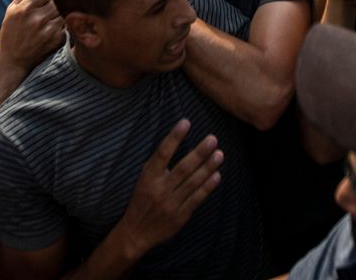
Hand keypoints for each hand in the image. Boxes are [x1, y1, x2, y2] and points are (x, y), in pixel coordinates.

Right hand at [0, 0, 65, 75]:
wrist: (14, 60)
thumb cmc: (12, 33)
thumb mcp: (11, 10)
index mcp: (25, 9)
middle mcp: (38, 18)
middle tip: (53, 1)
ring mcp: (50, 30)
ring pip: (64, 9)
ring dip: (61, 9)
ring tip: (52, 14)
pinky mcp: (58, 39)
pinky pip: (66, 23)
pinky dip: (63, 23)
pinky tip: (54, 26)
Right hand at [117, 119, 222, 256]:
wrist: (136, 232)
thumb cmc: (141, 200)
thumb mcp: (143, 180)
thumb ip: (158, 165)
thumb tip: (176, 142)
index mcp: (148, 177)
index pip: (162, 153)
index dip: (174, 137)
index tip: (186, 122)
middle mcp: (159, 189)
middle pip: (183, 168)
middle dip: (199, 152)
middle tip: (213, 138)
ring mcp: (170, 203)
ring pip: (193, 182)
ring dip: (208, 167)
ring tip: (219, 154)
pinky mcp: (180, 216)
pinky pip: (196, 199)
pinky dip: (207, 187)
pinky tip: (217, 176)